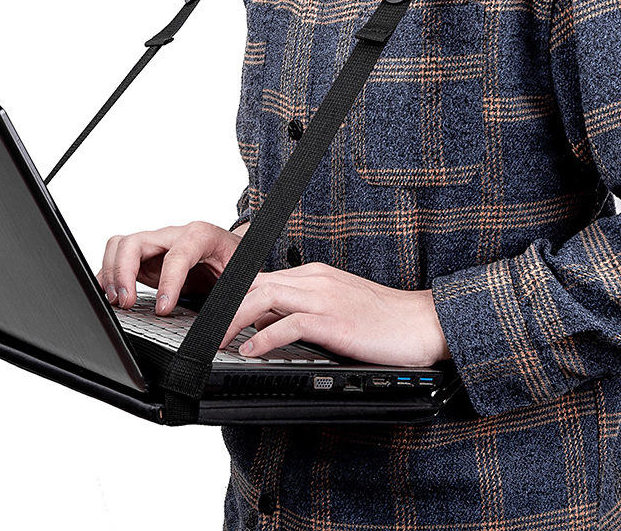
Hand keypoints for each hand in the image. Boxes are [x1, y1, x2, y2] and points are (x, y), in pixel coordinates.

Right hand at [97, 221, 244, 314]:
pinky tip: (109, 295)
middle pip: (135, 242)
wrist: (233, 251)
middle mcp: (173, 235)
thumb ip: (233, 295)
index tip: (164, 309)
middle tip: (127, 303)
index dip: (168, 281)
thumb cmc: (237, 260)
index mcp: (200, 235)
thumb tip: (223, 322)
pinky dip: (108, 275)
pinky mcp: (145, 257)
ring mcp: (156, 244)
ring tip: (117, 301)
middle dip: (125, 273)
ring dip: (112, 273)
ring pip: (120, 245)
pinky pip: (117, 257)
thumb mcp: (243, 276)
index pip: (177, 254)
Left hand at [219, 263, 450, 367]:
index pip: (260, 277)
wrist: (422, 321)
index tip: (211, 313)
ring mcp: (323, 297)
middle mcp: (314, 279)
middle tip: (203, 329)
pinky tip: (250, 351)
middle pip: (254, 284)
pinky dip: (264, 337)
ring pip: (264, 297)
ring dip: (234, 319)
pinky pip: (289, 324)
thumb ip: (299, 310)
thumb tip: (264, 325)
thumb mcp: (334, 307)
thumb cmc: (382, 318)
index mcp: (313, 274)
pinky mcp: (334, 320)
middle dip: (224, 306)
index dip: (232, 294)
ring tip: (215, 340)